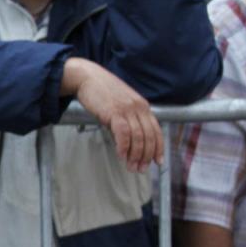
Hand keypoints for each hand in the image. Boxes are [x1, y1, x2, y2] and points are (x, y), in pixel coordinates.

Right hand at [63, 58, 162, 172]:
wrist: (86, 78)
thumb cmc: (100, 91)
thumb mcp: (119, 105)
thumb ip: (125, 119)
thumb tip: (125, 139)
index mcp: (142, 106)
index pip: (156, 130)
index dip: (158, 148)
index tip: (157, 161)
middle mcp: (139, 108)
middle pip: (149, 136)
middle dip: (146, 156)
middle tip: (141, 169)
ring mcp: (128, 109)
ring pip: (138, 137)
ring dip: (135, 155)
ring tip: (131, 167)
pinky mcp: (115, 112)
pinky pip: (124, 133)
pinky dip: (124, 146)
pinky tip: (121, 155)